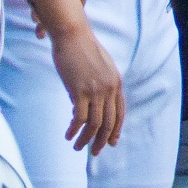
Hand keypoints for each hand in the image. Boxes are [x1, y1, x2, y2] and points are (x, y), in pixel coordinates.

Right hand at [48, 24, 126, 155]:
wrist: (72, 34)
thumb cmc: (81, 49)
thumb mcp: (98, 67)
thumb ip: (98, 85)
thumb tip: (85, 105)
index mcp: (116, 82)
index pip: (120, 112)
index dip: (116, 129)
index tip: (110, 142)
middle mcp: (109, 88)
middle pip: (109, 122)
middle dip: (101, 140)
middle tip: (94, 152)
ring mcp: (96, 90)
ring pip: (95, 123)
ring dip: (86, 139)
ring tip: (77, 147)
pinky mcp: (80, 91)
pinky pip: (80, 118)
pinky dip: (74, 129)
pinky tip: (68, 135)